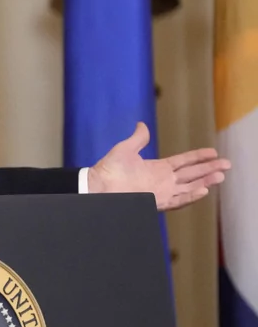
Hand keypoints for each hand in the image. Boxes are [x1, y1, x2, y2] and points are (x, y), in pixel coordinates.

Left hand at [87, 122, 230, 210]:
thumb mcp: (126, 148)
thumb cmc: (109, 168)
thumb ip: (138, 138)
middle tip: (227, 164)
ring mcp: (161, 192)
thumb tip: (142, 124)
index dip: (198, 157)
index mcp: (157, 168)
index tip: (213, 152)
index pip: (183, 162)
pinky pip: (178, 200)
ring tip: (220, 176)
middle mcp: (163, 180)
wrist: (99, 186)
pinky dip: (191, 195)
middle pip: (192, 174)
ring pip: (189, 187)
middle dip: (209, 169)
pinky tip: (203, 190)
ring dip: (205, 182)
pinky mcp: (157, 202)